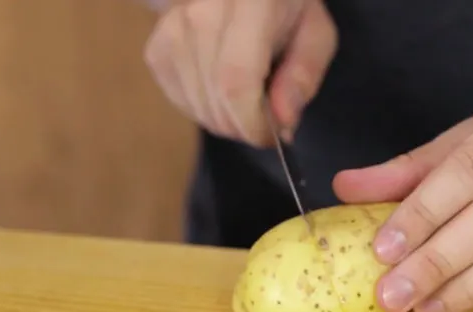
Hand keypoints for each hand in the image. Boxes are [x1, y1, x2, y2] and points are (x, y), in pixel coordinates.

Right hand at [143, 0, 336, 145]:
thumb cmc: (286, 8)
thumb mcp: (316, 33)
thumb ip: (304, 75)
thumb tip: (283, 121)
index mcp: (249, 3)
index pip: (236, 81)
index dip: (252, 123)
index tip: (272, 136)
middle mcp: (201, 11)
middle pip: (215, 98)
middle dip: (244, 127)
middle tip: (264, 121)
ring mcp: (172, 29)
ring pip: (197, 106)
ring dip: (225, 121)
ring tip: (246, 102)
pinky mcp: (157, 47)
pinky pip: (180, 101)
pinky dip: (204, 110)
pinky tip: (221, 92)